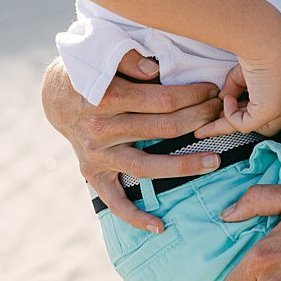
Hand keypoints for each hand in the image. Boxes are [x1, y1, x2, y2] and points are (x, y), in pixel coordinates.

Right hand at [40, 50, 222, 233]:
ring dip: (183, 165)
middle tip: (223, 114)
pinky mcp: (93, 174)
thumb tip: (154, 69)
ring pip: (146, 167)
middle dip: (198, 120)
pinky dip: (135, 216)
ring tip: (215, 162)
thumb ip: (128, 59)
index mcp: (106, 99)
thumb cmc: (89, 70)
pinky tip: (160, 226)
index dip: (193, 96)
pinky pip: (114, 201)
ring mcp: (97, 156)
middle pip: (162, 130)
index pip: (162, 101)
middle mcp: (100, 131)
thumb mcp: (102, 54)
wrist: (57, 96)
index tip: (215, 91)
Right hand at [192, 43, 280, 139]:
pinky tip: (226, 99)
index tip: (226, 111)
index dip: (248, 112)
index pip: (271, 112)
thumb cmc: (258, 46)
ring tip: (210, 119)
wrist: (265, 37)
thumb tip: (222, 101)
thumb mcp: (245, 72)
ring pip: (253, 127)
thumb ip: (235, 89)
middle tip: (213, 121)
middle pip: (263, 125)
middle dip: (238, 123)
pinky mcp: (270, 110)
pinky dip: (231, 115)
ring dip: (230, 122)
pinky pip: (245, 125)